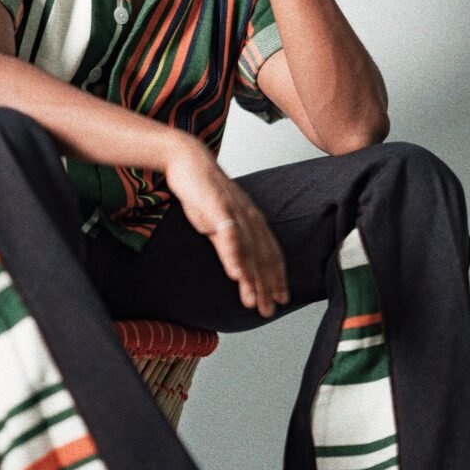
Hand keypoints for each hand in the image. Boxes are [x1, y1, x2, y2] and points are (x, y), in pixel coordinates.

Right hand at [164, 137, 289, 315]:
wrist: (188, 160)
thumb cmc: (203, 190)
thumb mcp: (220, 219)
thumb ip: (230, 239)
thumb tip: (237, 262)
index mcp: (253, 218)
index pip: (271, 251)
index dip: (277, 276)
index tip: (282, 297)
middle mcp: (249, 216)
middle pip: (262, 256)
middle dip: (266, 285)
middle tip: (268, 310)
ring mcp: (234, 212)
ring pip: (248, 250)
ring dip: (251, 278)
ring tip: (253, 302)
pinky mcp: (217, 208)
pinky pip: (228, 236)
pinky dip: (233, 256)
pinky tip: (235, 275)